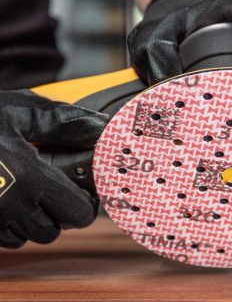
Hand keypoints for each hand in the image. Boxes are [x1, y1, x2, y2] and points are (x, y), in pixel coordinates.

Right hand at [0, 90, 108, 248]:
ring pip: (28, 237)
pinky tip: (3, 196)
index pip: (78, 214)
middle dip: (57, 211)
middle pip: (54, 231)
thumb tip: (102, 126)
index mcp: (29, 179)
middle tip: (51, 186)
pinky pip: (2, 239)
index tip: (83, 191)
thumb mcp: (21, 111)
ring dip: (32, 219)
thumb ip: (65, 122)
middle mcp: (9, 208)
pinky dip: (9, 224)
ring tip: (23, 188)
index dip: (85, 203)